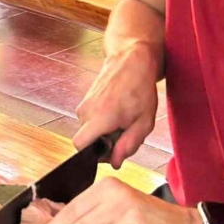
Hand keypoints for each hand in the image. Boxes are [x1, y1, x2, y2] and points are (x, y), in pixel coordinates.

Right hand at [72, 43, 159, 168]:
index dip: (94, 154)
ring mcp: (84, 104)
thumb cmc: (140, 89)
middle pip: (87, 140)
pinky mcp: (86, 99)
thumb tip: (114, 162)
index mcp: (100, 118)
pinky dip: (103, 121)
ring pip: (89, 130)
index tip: (111, 150)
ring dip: (104, 131)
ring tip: (124, 119)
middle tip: (125, 132)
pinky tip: (119, 111)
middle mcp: (86, 111)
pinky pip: (90, 119)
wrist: (132, 61)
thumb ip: (128, 146)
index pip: (80, 146)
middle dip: (104, 143)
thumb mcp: (143, 123)